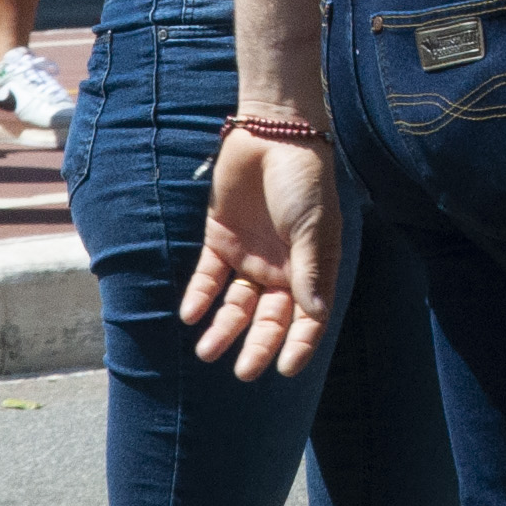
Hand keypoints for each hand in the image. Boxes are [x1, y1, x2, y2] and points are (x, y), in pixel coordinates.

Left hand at [182, 124, 340, 380]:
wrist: (272, 133)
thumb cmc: (303, 179)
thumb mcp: (313, 226)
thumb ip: (310, 270)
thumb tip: (314, 316)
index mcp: (312, 266)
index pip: (308, 316)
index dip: (300, 344)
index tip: (286, 369)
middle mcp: (281, 267)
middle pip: (269, 317)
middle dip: (258, 345)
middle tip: (243, 371)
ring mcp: (250, 254)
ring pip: (236, 303)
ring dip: (223, 327)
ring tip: (207, 351)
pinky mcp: (220, 239)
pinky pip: (208, 276)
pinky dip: (200, 296)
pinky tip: (191, 315)